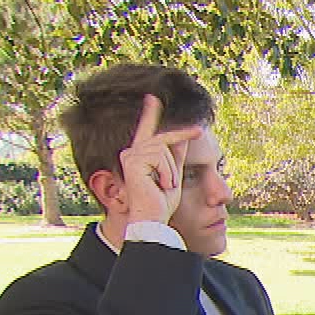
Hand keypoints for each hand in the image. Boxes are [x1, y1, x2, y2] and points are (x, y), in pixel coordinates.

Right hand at [119, 94, 202, 225]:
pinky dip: (166, 172)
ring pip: (164, 148)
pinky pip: (161, 157)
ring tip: (163, 185)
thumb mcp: (173, 174)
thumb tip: (183, 136)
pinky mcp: (132, 161)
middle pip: (164, 137)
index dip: (151, 113)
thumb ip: (176, 155)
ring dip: (171, 170)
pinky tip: (159, 185)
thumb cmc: (161, 201)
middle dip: (180, 144)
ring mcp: (130, 156)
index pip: (148, 130)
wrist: (153, 217)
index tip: (153, 97)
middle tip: (184, 156)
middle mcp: (132, 152)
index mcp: (142, 155)